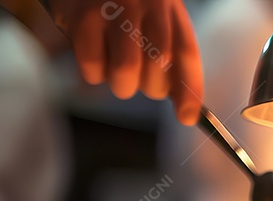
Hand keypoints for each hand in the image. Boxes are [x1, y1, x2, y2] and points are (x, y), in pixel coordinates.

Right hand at [47, 0, 202, 123]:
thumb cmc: (123, 0)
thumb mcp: (155, 15)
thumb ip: (170, 52)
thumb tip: (181, 102)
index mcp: (169, 6)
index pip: (186, 53)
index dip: (189, 90)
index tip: (186, 117)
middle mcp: (147, 4)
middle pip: (159, 65)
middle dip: (150, 87)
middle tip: (140, 81)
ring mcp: (114, 8)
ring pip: (126, 70)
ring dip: (122, 85)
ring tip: (116, 73)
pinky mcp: (83, 15)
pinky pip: (92, 65)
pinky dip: (94, 74)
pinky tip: (94, 57)